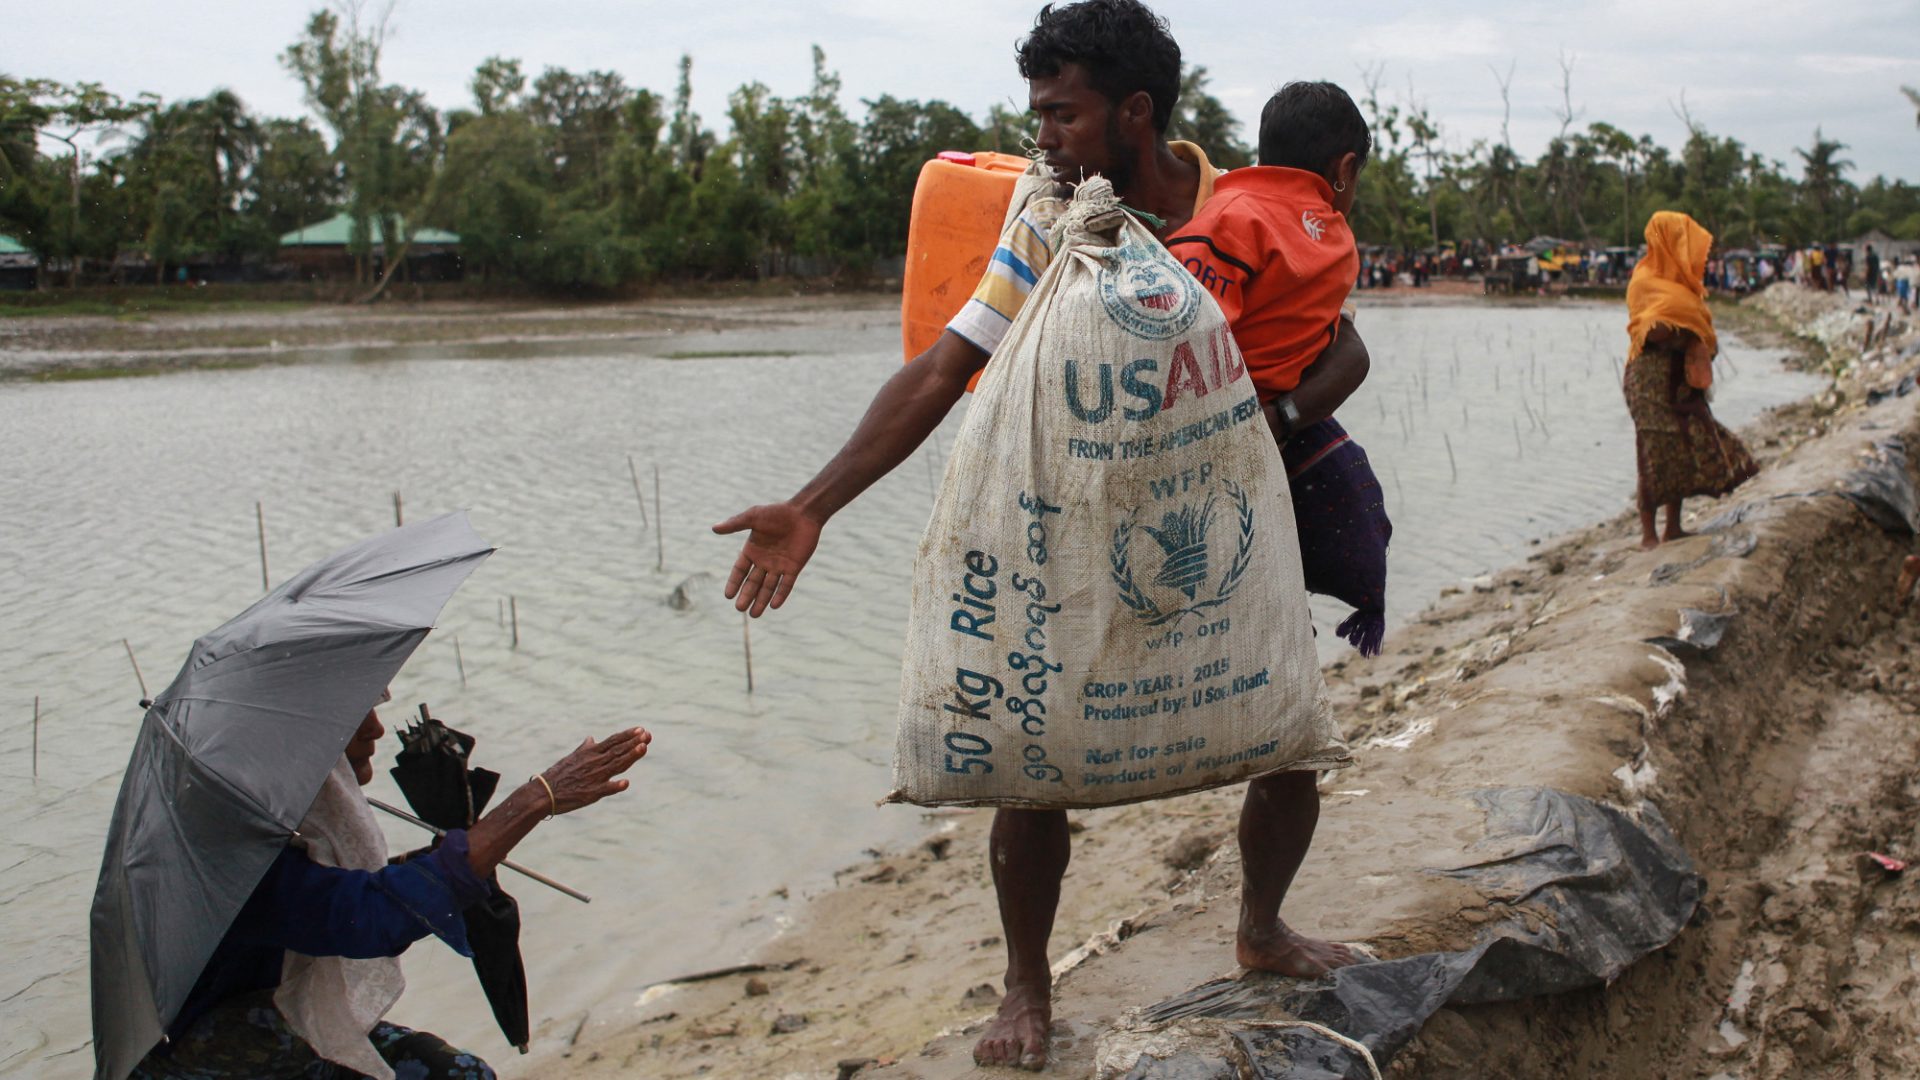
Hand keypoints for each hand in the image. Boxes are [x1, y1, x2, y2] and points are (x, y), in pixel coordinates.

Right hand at [537, 727, 650, 814]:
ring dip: (630, 757)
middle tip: (648, 735)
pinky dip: (615, 786)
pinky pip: (605, 789)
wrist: (543, 793)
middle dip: (634, 743)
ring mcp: (594, 778)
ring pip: (616, 766)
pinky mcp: (591, 793)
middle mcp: (594, 763)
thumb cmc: (558, 774)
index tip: (641, 729)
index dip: (628, 735)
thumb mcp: (572, 757)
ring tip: (643, 748)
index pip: (613, 742)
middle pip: (618, 751)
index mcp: (590, 754)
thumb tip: (592, 738)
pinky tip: (625, 783)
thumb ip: (585, 748)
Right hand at [712, 502, 822, 616]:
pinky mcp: (794, 567)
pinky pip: (786, 584)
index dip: (734, 582)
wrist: (803, 513)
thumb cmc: (777, 513)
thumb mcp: (753, 517)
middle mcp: (764, 561)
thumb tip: (714, 528)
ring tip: (754, 615)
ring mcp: (779, 565)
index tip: (728, 595)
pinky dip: (780, 595)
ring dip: (761, 600)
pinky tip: (774, 606)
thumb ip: (735, 524)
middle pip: (753, 582)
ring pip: (768, 587)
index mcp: (752, 550)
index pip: (740, 571)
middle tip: (740, 609)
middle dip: (747, 595)